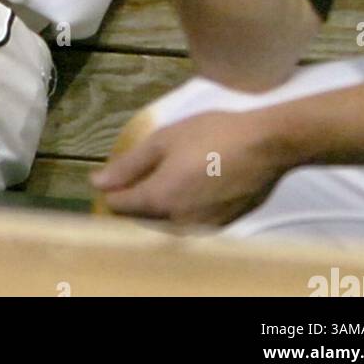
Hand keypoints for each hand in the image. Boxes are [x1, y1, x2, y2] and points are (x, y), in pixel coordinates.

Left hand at [91, 107, 289, 227]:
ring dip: (158, 203)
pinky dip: (182, 205)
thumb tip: (97, 183)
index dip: (111, 190)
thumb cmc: (211, 134)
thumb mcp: (164, 140)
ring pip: (165, 221)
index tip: (112, 174)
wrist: (266, 146)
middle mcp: (177, 223)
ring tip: (165, 173)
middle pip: (142, 217)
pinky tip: (191, 182)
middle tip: (138, 169)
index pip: (120, 207)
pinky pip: (188, 220)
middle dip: (134, 197)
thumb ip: (129, 164)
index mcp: (160, 200)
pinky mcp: (221, 227)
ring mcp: (201, 229)